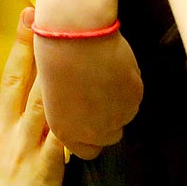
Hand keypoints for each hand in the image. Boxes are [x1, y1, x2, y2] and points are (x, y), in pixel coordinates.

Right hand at [0, 9, 64, 185]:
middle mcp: (0, 134)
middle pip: (14, 78)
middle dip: (23, 42)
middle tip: (31, 12)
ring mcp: (26, 148)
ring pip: (40, 94)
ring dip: (50, 63)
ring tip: (58, 36)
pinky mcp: (50, 165)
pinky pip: (64, 129)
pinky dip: (72, 108)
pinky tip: (84, 86)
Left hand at [33, 32, 141, 157]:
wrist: (74, 34)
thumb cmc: (55, 57)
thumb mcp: (52, 93)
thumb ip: (69, 111)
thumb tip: (80, 111)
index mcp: (67, 131)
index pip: (88, 151)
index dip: (91, 136)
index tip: (91, 121)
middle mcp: (94, 130)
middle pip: (111, 135)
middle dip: (108, 119)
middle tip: (99, 93)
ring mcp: (117, 115)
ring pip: (125, 114)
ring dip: (119, 100)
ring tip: (102, 74)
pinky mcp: (134, 96)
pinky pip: (134, 94)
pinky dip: (127, 83)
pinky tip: (112, 66)